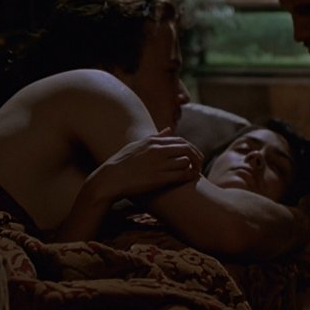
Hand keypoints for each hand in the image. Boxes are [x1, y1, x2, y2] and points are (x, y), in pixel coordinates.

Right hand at [83, 128, 203, 203]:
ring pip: (186, 161)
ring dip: (193, 167)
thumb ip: (155, 137)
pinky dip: (189, 176)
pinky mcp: (158, 178)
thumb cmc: (122, 163)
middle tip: (200, 165)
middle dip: (197, 157)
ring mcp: (157, 164)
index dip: (191, 149)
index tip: (194, 157)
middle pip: (187, 149)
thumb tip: (169, 129)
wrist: (109, 180)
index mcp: (152, 141)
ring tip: (195, 173)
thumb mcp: (137, 145)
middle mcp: (156, 150)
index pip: (180, 141)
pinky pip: (180, 174)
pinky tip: (190, 179)